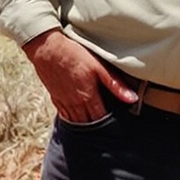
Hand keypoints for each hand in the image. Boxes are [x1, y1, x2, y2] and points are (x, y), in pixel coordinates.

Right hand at [23, 31, 137, 123]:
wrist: (47, 48)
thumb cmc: (74, 54)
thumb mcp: (99, 67)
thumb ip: (115, 85)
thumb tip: (132, 99)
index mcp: (88, 97)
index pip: (101, 118)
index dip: (109, 124)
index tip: (116, 126)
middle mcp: (75, 104)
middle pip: (88, 124)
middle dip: (97, 128)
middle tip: (107, 130)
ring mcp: (64, 102)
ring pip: (76, 122)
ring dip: (85, 126)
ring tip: (94, 130)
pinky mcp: (55, 98)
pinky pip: (65, 116)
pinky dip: (72, 120)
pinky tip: (76, 120)